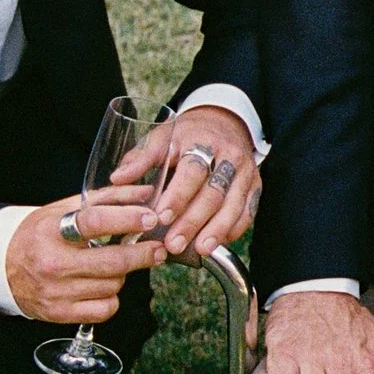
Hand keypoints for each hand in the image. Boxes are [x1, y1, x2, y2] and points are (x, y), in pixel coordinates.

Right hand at [4, 196, 164, 323]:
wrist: (2, 268)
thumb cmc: (40, 234)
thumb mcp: (65, 209)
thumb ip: (108, 198)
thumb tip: (148, 191)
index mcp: (52, 230)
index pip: (94, 222)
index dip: (127, 219)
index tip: (151, 218)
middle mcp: (53, 262)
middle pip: (113, 262)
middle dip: (143, 255)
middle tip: (159, 248)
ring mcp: (57, 291)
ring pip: (113, 285)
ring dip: (122, 275)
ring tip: (114, 266)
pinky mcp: (60, 314)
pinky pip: (105, 309)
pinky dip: (111, 298)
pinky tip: (103, 286)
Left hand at [126, 103, 260, 259]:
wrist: (223, 123)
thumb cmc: (185, 136)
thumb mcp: (161, 138)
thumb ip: (140, 159)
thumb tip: (118, 179)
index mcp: (201, 141)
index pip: (192, 171)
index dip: (178, 196)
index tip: (160, 217)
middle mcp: (228, 156)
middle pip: (213, 192)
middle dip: (193, 221)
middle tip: (174, 243)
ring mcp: (245, 172)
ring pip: (233, 204)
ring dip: (216, 229)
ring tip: (200, 249)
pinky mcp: (255, 185)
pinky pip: (248, 211)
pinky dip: (234, 229)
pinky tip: (219, 243)